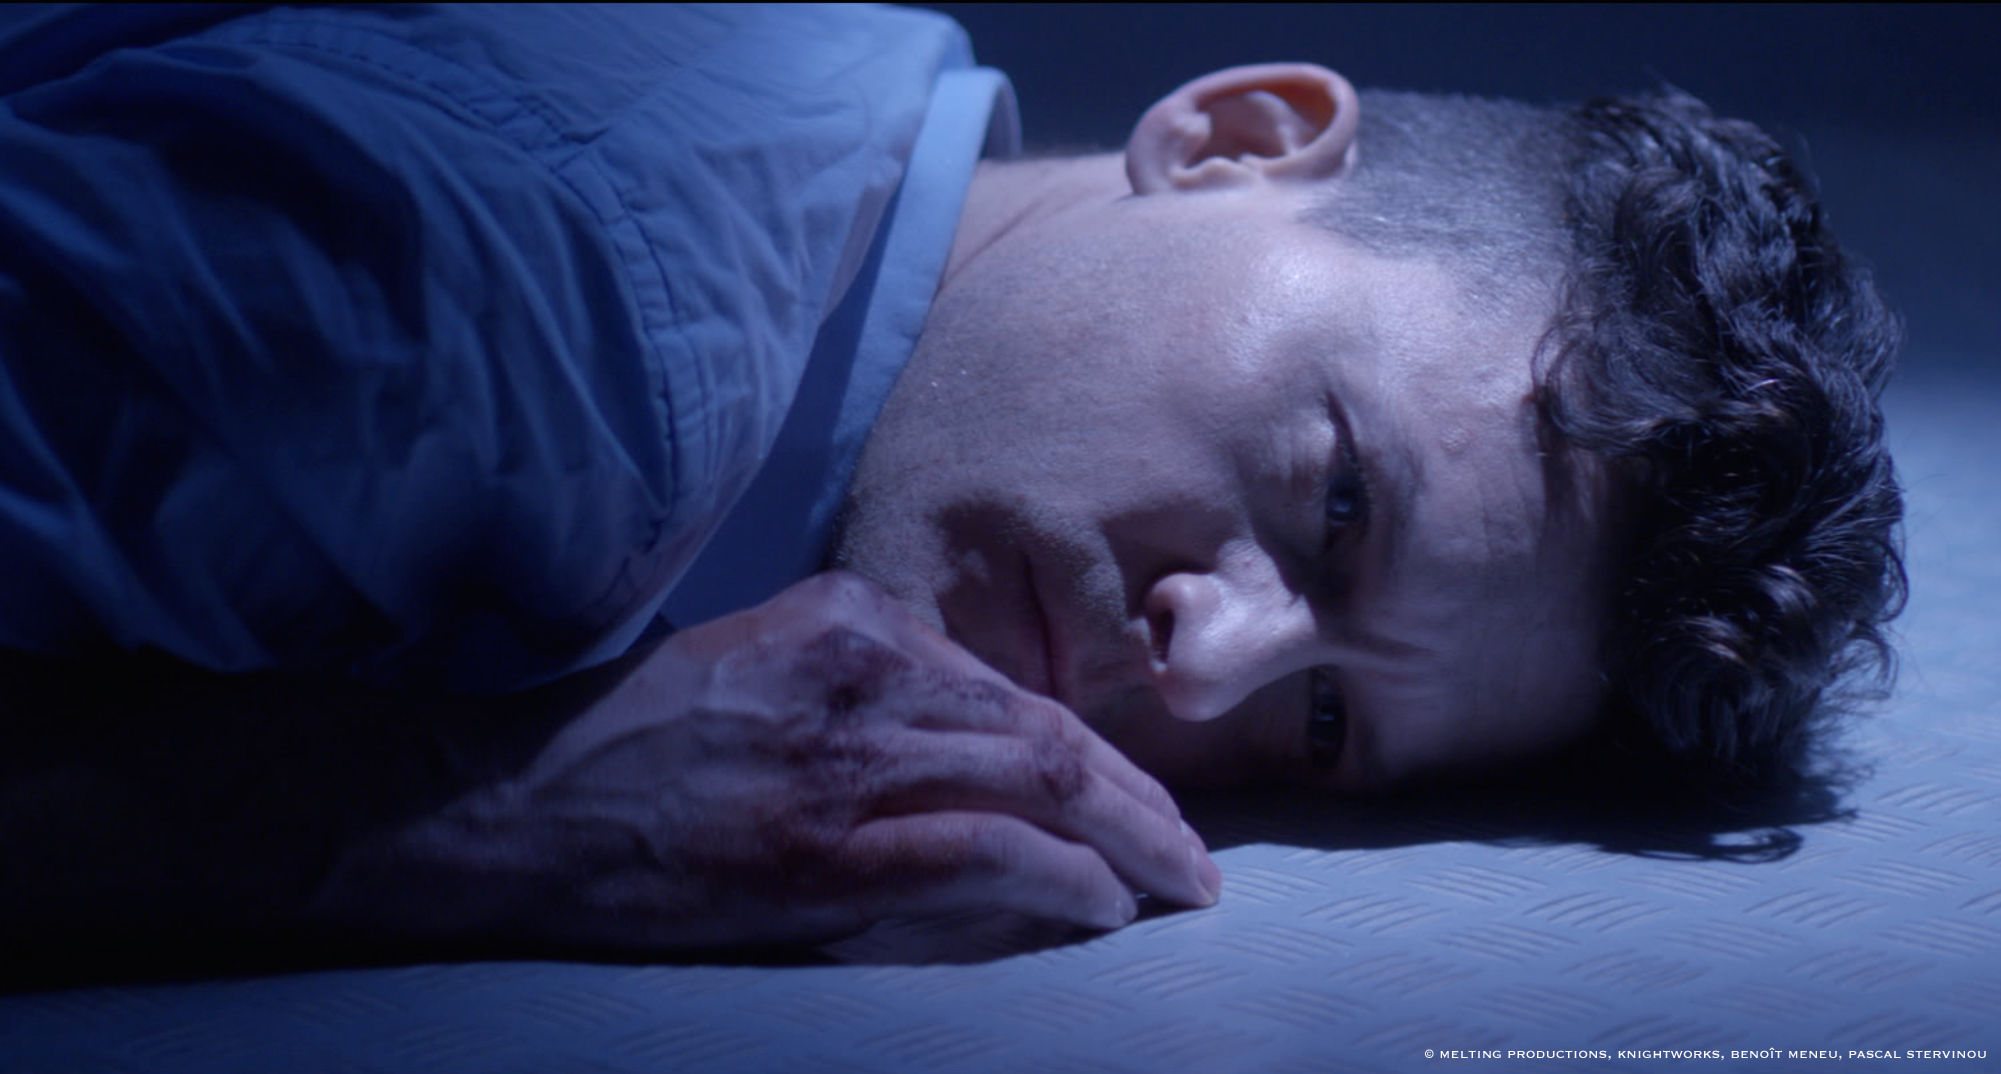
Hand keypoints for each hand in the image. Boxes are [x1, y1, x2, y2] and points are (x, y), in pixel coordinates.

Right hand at [316, 572, 1220, 950]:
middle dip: (1142, 801)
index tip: (1140, 798)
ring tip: (1177, 888)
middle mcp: (864, 672)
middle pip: (1048, 732)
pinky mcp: (820, 848)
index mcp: (852, 620)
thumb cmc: (642, 740)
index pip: (1012, 688)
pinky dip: (1059, 881)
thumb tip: (990, 757)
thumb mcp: (765, 662)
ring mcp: (845, 761)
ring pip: (1037, 785)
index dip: (1096, 752)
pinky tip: (1101, 906)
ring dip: (1128, 844)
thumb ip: (874, 691)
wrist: (520, 803)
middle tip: (1195, 858)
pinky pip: (980, 855)